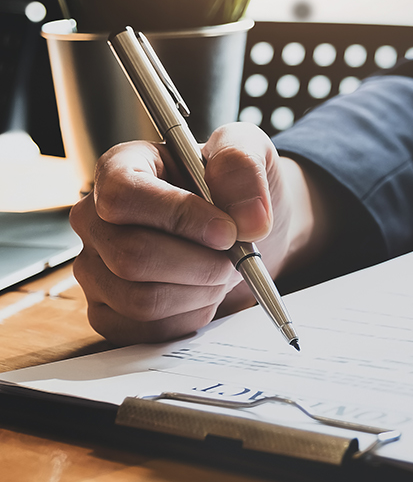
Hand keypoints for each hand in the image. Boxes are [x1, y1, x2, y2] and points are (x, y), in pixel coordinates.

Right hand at [70, 123, 330, 344]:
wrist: (245, 228)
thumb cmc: (235, 187)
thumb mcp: (249, 151)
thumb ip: (243, 166)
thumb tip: (248, 219)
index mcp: (121, 168)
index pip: (123, 195)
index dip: (178, 216)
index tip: (227, 230)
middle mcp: (95, 219)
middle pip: (131, 256)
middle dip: (200, 264)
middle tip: (236, 256)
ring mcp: (96, 269)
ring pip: (141, 299)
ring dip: (200, 290)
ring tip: (224, 270)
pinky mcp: (109, 312)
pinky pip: (146, 330)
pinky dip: (190, 316)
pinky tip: (206, 291)